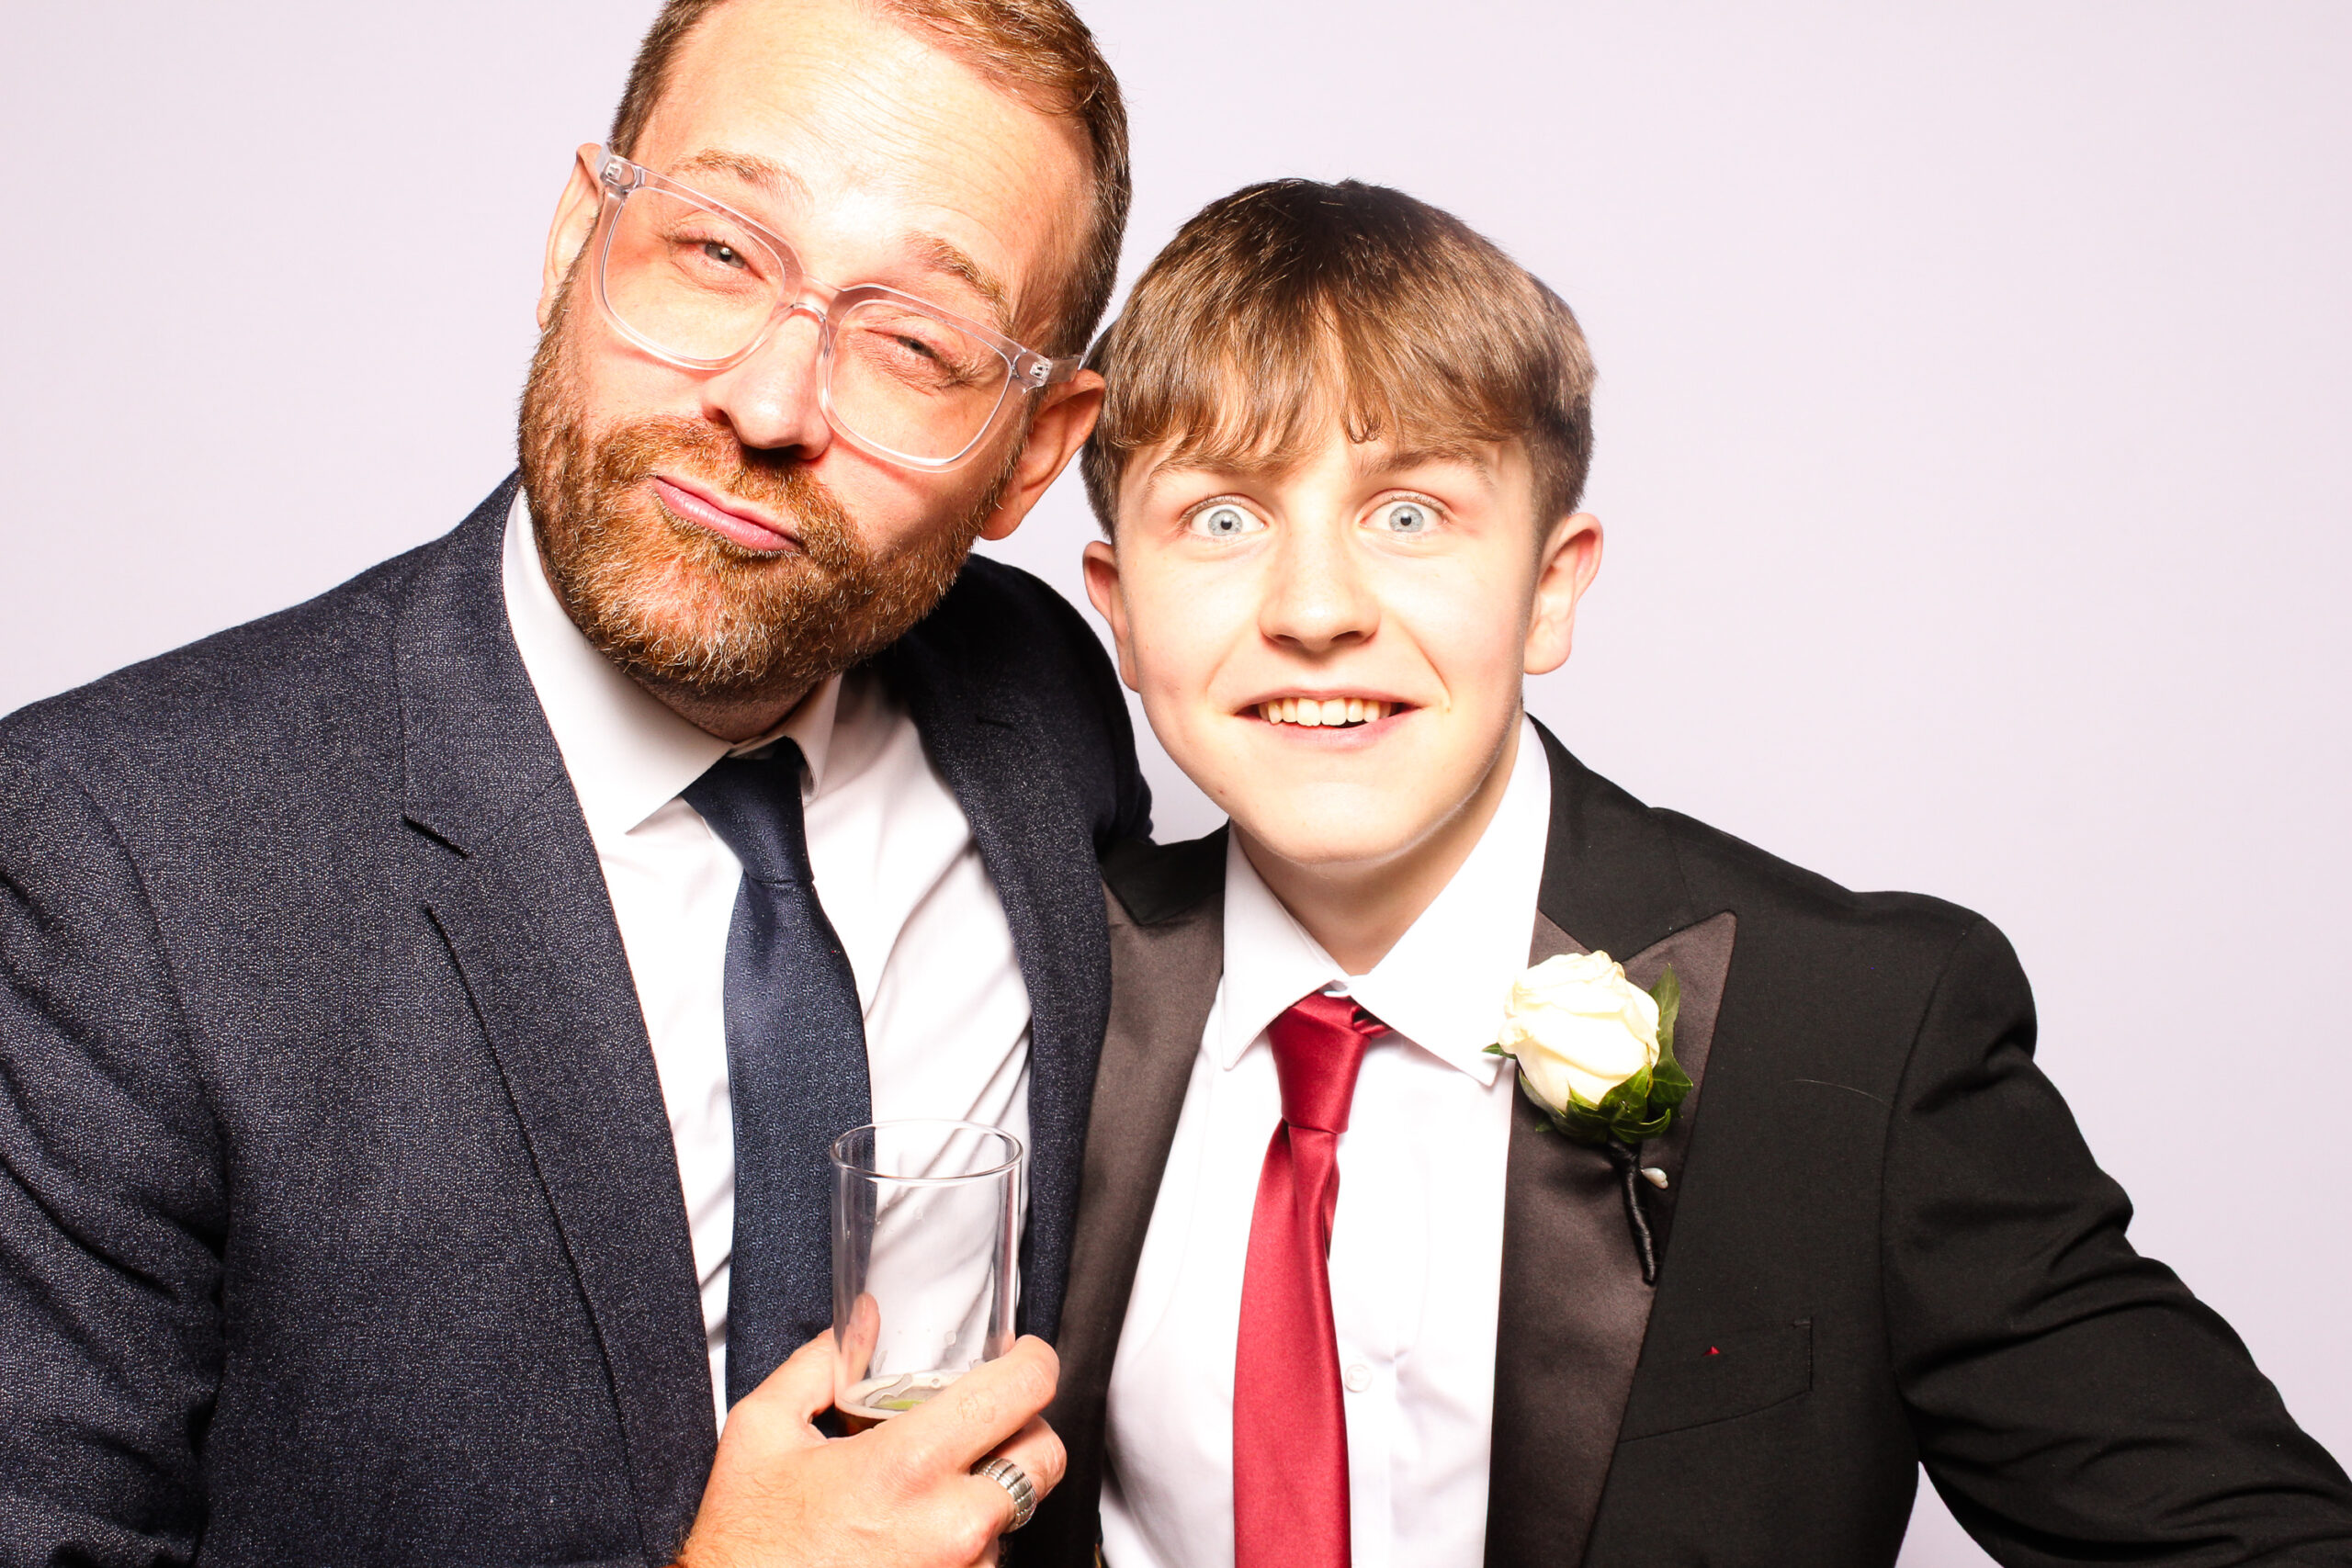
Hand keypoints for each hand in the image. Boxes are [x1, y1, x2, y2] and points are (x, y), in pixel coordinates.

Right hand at [675, 1332, 1065, 1567]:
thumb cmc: (748, 1547)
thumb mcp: (763, 1434)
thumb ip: (818, 1365)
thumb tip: (860, 1323)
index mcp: (907, 1466)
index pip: (1021, 1393)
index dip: (1033, 1362)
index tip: (1026, 1358)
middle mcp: (951, 1527)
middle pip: (1044, 1456)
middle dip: (1022, 1431)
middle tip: (986, 1425)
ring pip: (1018, 1513)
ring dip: (991, 1493)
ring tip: (932, 1491)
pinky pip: (992, 1559)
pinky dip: (970, 1541)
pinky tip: (920, 1535)